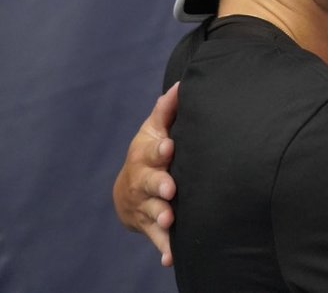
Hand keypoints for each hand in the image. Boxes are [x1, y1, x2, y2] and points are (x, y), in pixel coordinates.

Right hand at [112, 82, 179, 266]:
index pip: (151, 150)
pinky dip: (164, 248)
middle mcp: (143, 180)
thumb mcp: (155, 130)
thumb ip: (168, 110)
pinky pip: (157, 238)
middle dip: (159, 185)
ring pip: (152, 211)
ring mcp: (145, 204)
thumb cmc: (151, 152)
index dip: (159, 148)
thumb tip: (183, 84)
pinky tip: (171, 258)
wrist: (129, 189)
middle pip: (150, 182)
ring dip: (161, 216)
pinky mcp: (150, 225)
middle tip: (170, 188)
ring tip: (170, 219)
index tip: (169, 146)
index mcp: (146, 155)